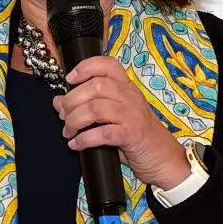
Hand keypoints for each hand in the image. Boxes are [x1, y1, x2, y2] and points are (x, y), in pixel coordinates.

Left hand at [52, 56, 189, 190]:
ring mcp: (132, 115)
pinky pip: (102, 133)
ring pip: (95, 108)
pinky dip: (84, 139)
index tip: (70, 79)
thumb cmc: (137, 136)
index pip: (108, 65)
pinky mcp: (132, 135)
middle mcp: (130, 97)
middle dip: (72, 100)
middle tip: (63, 115)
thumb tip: (58, 102)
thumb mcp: (114, 117)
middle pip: (95, 86)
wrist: (164, 159)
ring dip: (75, 120)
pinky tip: (76, 144)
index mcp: (127, 88)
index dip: (85, 67)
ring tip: (69, 131)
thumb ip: (88, 107)